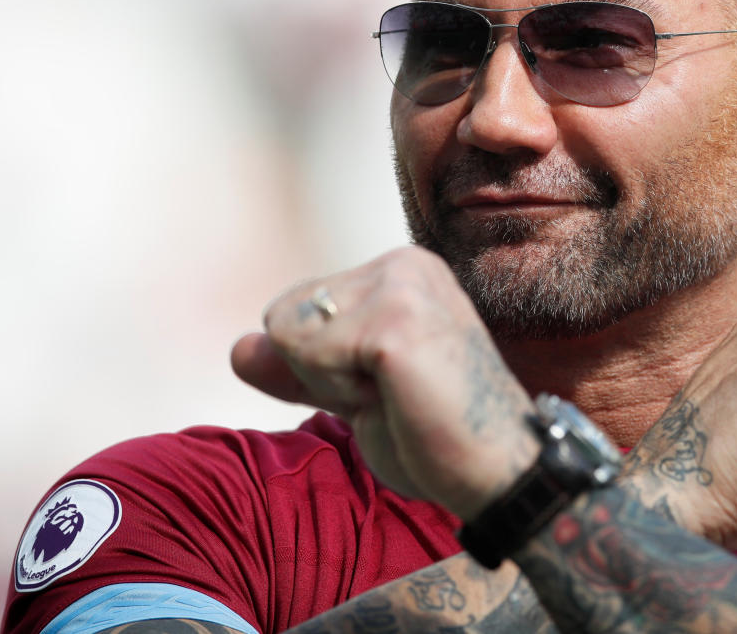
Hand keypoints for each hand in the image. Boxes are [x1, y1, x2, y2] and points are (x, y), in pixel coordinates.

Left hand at [230, 246, 537, 519]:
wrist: (498, 473)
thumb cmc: (436, 435)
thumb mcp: (355, 393)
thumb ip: (300, 365)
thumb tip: (237, 348)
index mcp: (401, 270)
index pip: (295, 308)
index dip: (320, 367)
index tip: (388, 386)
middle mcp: (404, 263)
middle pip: (285, 316)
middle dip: (322, 373)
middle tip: (395, 396)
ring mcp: (402, 286)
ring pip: (290, 333)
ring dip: (332, 385)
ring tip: (400, 396)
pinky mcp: (394, 321)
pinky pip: (308, 356)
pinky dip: (341, 394)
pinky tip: (398, 399)